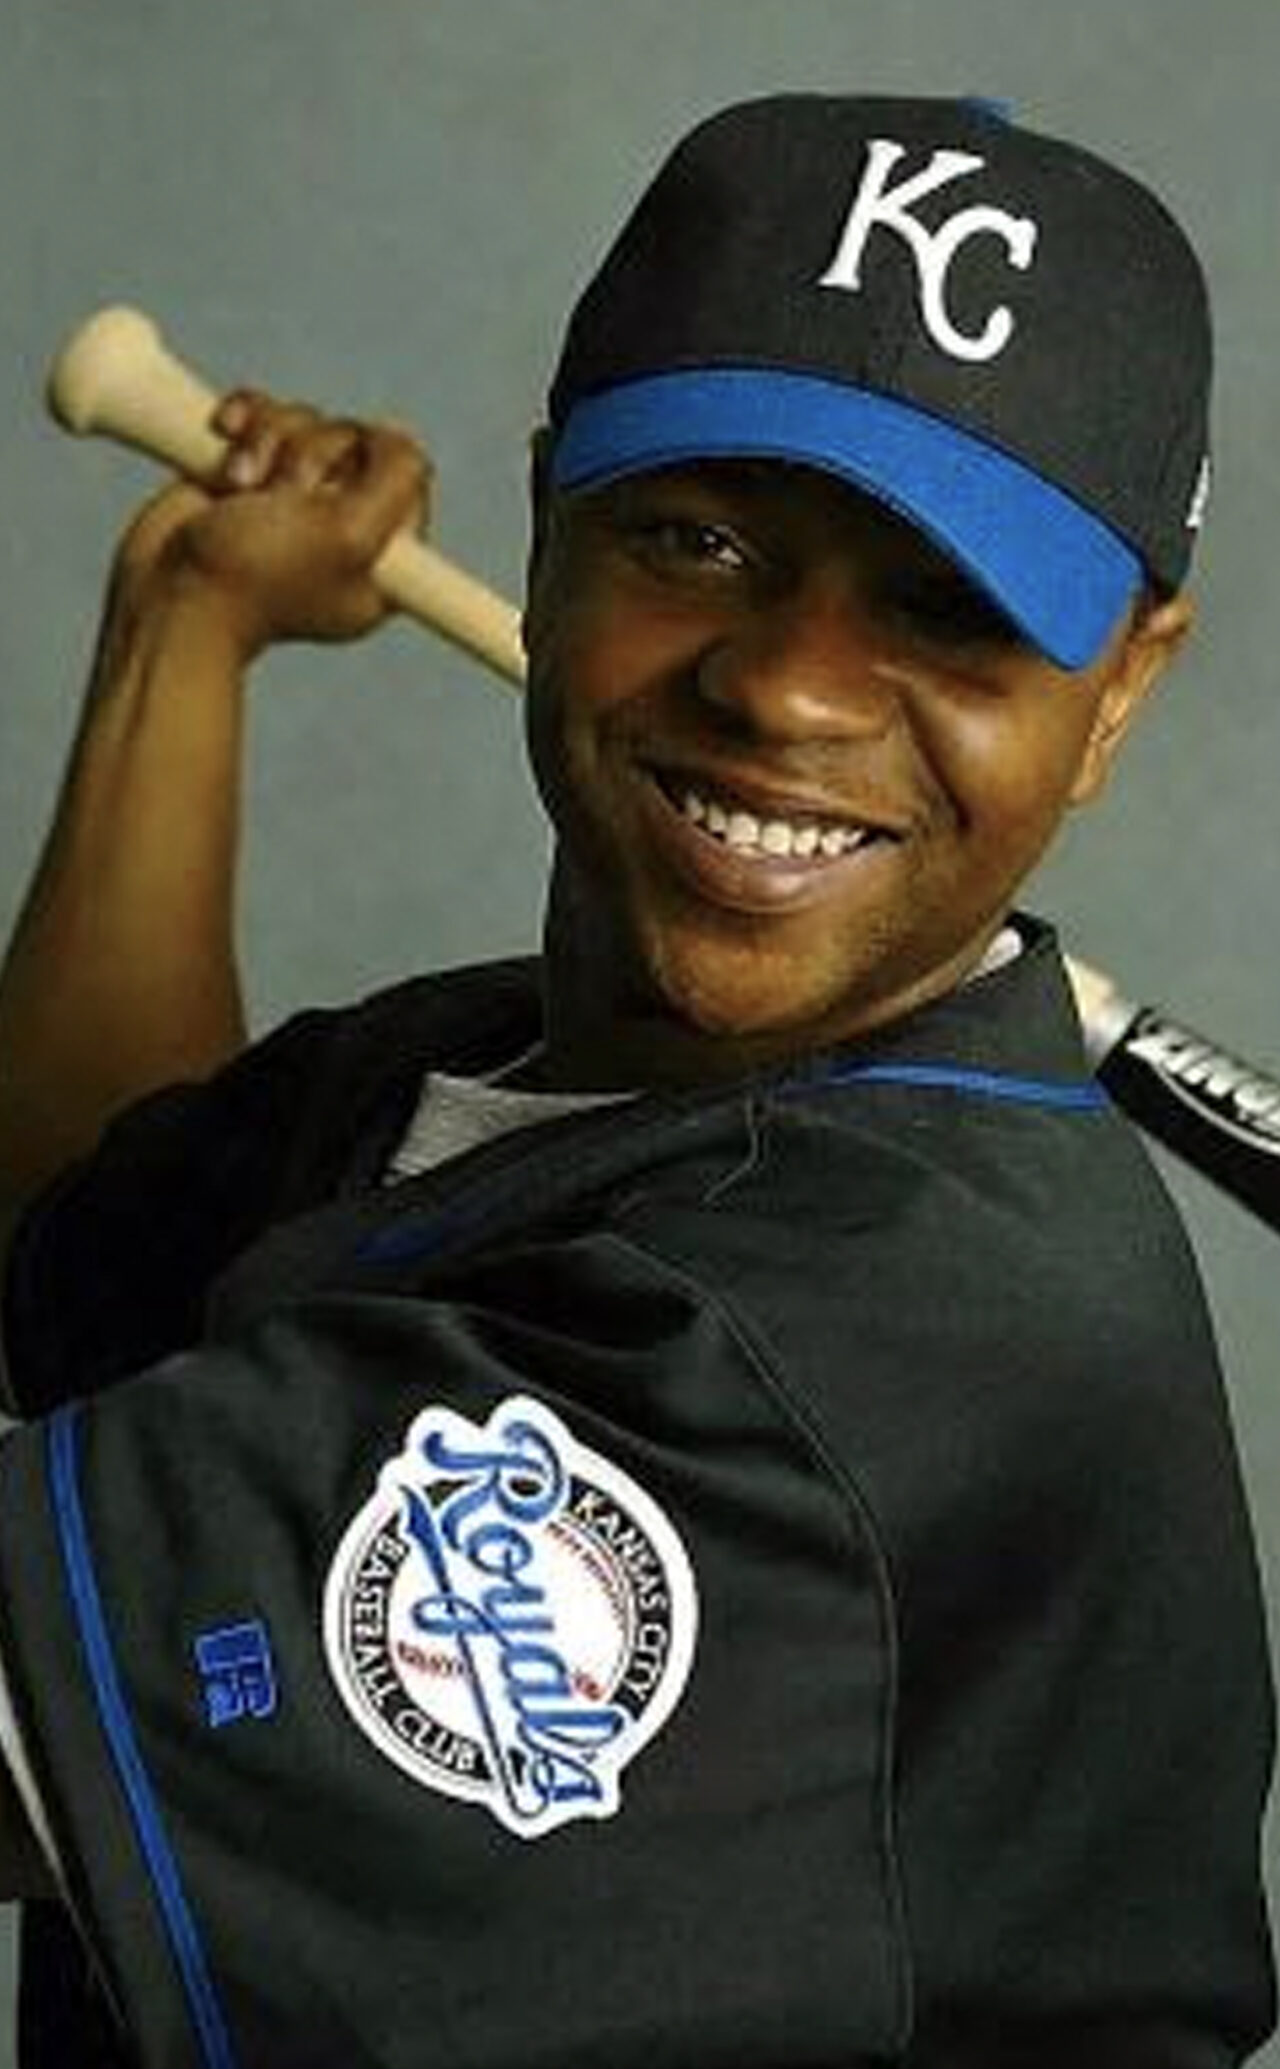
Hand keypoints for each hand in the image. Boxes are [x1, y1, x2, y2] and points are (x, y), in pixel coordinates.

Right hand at [107, 390, 432, 661]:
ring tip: (240, 486)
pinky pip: (262, 415)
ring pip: (303, 422)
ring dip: (268, 441)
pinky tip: (225, 438)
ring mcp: (294, 499)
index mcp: (384, 556)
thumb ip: (398, 480)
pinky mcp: (248, 474)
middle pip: (352, 438)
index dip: (374, 463)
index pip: (408, 473)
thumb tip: (392, 437)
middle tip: (282, 499)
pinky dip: (243, 420)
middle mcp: (345, 525)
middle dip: (309, 454)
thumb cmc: (259, 574)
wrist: (172, 590)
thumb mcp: (352, 535)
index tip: (341, 492)